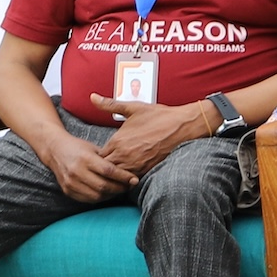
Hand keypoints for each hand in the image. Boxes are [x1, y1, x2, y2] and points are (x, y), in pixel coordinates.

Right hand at [42, 128, 141, 203]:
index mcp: (85, 159)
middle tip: (129, 186)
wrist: (54, 150)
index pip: (109, 171)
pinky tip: (107, 193)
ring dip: (111, 195)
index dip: (124, 177)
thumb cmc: (79, 148)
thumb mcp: (94, 149)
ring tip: (120, 190)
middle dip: (120, 188)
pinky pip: (87, 199)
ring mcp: (70, 183)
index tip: (135, 180)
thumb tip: (130, 170)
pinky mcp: (67, 190)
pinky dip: (100, 198)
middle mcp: (76, 172)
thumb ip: (109, 160)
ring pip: (96, 196)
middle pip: (104, 186)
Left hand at [86, 99, 214, 178]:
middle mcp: (124, 155)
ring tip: (115, 171)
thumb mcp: (133, 108)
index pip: (98, 156)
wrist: (184, 125)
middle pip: (105, 168)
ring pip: (116, 176)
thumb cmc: (160, 116)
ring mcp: (136, 164)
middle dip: (103, 167)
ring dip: (115, 174)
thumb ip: (109, 105)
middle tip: (104, 165)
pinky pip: (131, 179)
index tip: (101, 154)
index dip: (97, 156)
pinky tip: (129, 173)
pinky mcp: (148, 169)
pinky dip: (127, 178)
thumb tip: (92, 97)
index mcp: (117, 141)